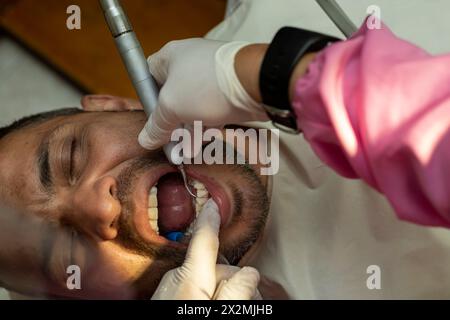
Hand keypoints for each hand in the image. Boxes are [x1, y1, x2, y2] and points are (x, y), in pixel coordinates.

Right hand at [138, 38, 268, 150]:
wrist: (256, 84)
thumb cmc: (207, 86)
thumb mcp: (171, 107)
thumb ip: (156, 125)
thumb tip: (145, 139)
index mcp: (171, 57)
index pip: (148, 76)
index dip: (146, 99)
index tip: (149, 120)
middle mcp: (190, 64)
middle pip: (171, 96)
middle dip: (169, 122)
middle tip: (166, 143)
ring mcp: (211, 78)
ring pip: (192, 107)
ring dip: (186, 131)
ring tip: (181, 153)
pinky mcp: (228, 92)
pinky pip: (211, 111)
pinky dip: (204, 128)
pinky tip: (198, 147)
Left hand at [151, 199, 260, 299]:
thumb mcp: (219, 311)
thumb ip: (237, 291)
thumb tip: (250, 273)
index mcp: (189, 278)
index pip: (205, 240)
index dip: (211, 220)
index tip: (213, 204)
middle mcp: (177, 278)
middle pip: (219, 267)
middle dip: (235, 282)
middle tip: (243, 302)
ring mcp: (170, 289)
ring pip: (210, 279)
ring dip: (223, 290)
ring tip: (226, 307)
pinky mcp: (168, 297)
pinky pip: (197, 288)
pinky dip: (209, 295)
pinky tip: (214, 305)